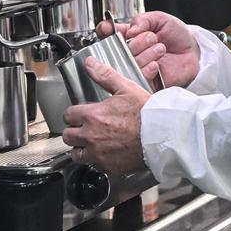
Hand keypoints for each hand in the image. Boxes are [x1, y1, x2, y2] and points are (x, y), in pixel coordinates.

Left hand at [61, 57, 151, 174]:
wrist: (162, 135)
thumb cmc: (147, 113)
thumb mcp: (126, 88)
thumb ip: (105, 76)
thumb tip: (90, 63)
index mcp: (92, 115)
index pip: (68, 115)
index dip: (73, 114)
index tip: (79, 115)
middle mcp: (91, 136)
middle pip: (68, 136)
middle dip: (73, 132)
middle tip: (83, 129)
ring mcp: (98, 153)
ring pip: (76, 154)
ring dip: (81, 149)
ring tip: (91, 144)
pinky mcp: (107, 167)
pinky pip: (94, 165)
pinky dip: (97, 160)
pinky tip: (107, 153)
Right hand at [97, 11, 199, 89]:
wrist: (194, 52)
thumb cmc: (177, 35)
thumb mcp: (160, 19)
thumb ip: (143, 19)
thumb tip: (130, 29)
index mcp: (130, 34)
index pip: (107, 32)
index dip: (106, 30)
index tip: (110, 29)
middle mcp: (130, 51)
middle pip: (118, 48)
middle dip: (137, 41)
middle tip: (152, 37)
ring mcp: (136, 66)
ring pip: (129, 61)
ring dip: (145, 53)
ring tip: (160, 48)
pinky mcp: (145, 80)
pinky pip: (138, 77)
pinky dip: (146, 69)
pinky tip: (156, 64)